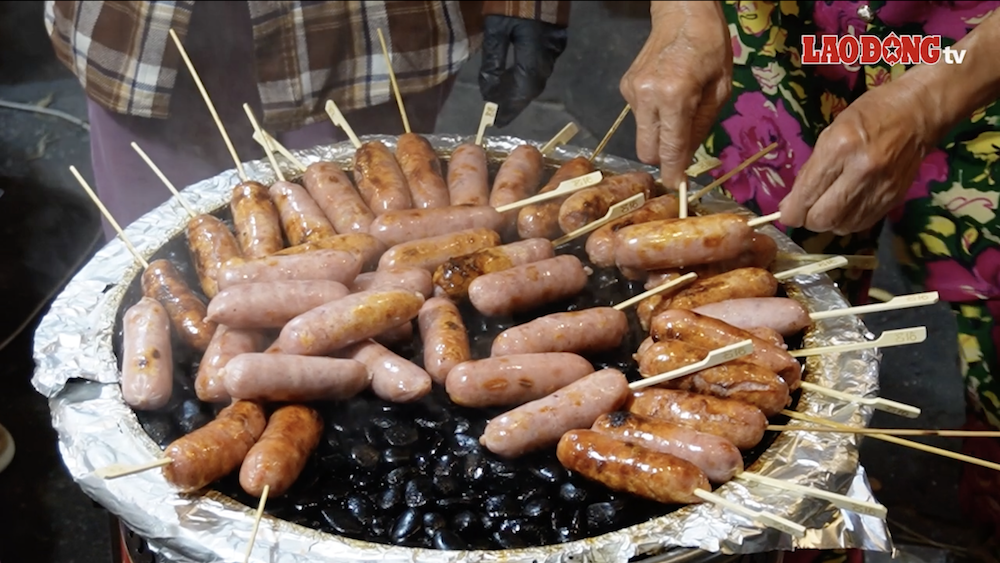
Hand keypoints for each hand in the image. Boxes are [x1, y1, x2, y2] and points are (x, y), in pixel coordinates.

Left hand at [479, 15, 566, 127]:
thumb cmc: (510, 0)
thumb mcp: (495, 27)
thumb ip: (493, 60)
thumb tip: (489, 91)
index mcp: (534, 51)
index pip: (522, 90)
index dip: (510, 108)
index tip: (497, 121)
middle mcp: (549, 53)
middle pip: (532, 87)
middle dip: (515, 102)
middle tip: (499, 113)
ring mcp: (556, 46)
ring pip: (538, 77)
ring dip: (521, 90)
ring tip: (504, 98)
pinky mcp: (556, 38)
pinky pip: (542, 65)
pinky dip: (528, 75)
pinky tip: (516, 76)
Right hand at [620, 2, 731, 187]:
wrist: (682, 13)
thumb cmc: (710, 47)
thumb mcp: (720, 90)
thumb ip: (701, 126)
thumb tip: (686, 157)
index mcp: (675, 97)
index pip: (670, 148)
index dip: (673, 172)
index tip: (676, 186)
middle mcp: (647, 97)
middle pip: (646, 150)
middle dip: (662, 158)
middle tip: (679, 155)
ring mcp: (632, 93)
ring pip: (642, 134)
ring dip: (659, 133)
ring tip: (678, 111)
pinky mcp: (625, 88)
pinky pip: (639, 117)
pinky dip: (653, 116)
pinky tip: (666, 96)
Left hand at [779, 78, 940, 234]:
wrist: (918, 113)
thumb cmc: (870, 114)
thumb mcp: (830, 133)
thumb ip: (811, 170)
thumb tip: (792, 203)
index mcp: (840, 149)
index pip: (807, 196)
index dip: (791, 212)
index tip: (786, 212)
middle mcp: (861, 172)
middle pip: (823, 219)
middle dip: (807, 220)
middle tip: (805, 210)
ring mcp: (880, 188)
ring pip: (842, 226)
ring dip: (828, 222)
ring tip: (826, 207)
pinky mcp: (894, 199)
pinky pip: (862, 223)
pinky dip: (847, 221)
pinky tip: (845, 208)